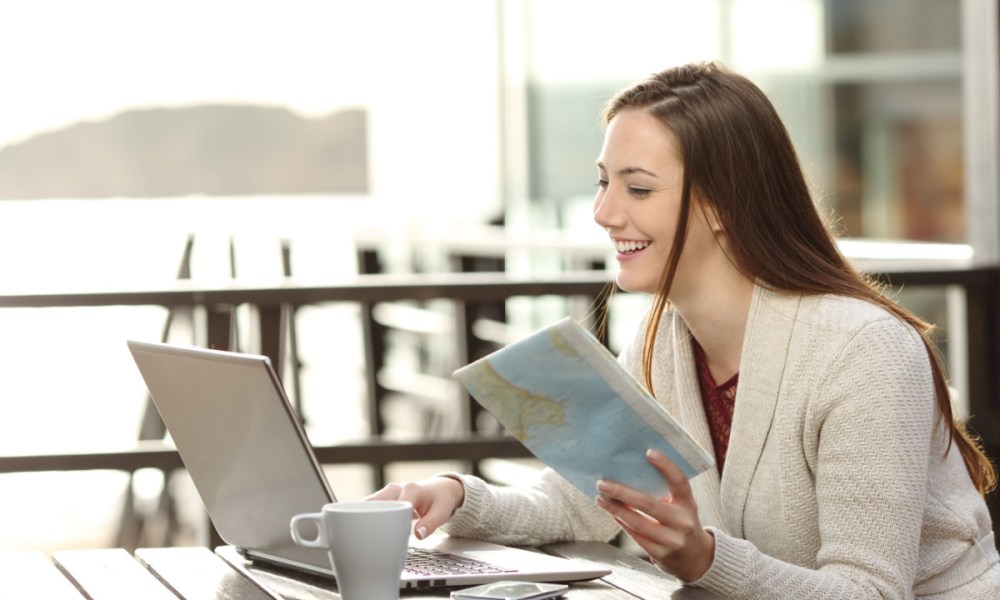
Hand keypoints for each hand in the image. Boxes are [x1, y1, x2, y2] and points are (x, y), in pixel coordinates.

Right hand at [366, 476, 464, 539]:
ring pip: (370, 503)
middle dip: (368, 517)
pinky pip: (372, 505)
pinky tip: (361, 527)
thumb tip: (418, 535)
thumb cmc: (441, 500)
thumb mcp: (441, 512)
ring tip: (359, 534)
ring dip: (364, 516)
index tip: (383, 535)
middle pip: (375, 502)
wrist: (441, 489)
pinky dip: (366, 515)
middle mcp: (397, 488)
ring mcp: (389, 492)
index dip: (388, 521)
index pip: (394, 505)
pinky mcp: (385, 497)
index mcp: (411, 490)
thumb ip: (431, 523)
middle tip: (364, 537)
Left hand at [595, 449, 714, 581]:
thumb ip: (664, 491)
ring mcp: (672, 540)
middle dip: (622, 493)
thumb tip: (630, 472)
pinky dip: (622, 522)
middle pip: (649, 504)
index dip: (666, 466)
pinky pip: (636, 536)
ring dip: (616, 509)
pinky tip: (612, 513)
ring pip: (638, 522)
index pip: (679, 482)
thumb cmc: (681, 522)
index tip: (649, 452)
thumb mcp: (681, 506)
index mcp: (688, 504)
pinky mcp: (661, 554)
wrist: (695, 558)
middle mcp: (682, 522)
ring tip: (601, 499)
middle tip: (603, 483)